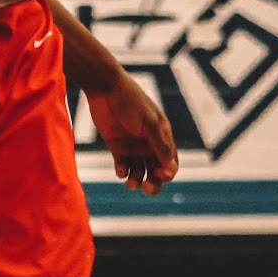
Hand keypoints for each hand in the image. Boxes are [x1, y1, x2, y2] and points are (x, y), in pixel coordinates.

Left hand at [87, 71, 178, 194]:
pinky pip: (122, 166)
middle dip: (153, 182)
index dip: (168, 173)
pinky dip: (123, 172)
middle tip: (147, 188)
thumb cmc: (132, 102)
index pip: (170, 162)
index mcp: (162, 136)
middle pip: (155, 171)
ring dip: (137, 179)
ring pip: (139, 171)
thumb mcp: (149, 124)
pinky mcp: (116, 147)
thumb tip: (172, 170)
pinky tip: (120, 171)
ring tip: (130, 183)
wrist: (105, 88)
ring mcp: (133, 146)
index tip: (160, 175)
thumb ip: (160, 146)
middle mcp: (149, 144)